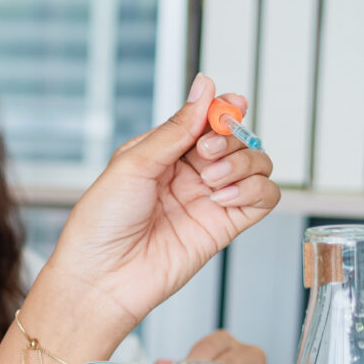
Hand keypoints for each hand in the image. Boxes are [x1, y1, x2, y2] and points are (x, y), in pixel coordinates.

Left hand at [32, 76, 279, 343]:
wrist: (101, 277)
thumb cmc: (101, 223)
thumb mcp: (133, 164)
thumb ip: (176, 128)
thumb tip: (204, 86)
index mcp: (163, 152)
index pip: (207, 119)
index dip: (224, 108)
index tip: (231, 103)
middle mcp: (189, 173)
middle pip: (236, 138)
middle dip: (230, 137)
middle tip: (205, 153)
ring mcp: (209, 199)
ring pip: (256, 163)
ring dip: (243, 162)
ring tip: (211, 179)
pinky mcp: (225, 226)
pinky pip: (263, 198)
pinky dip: (253, 190)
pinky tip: (222, 198)